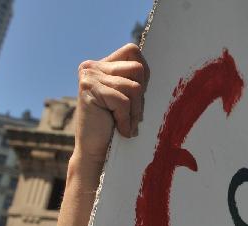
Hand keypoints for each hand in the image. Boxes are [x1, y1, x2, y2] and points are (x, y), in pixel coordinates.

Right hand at [74, 43, 148, 163]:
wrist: (95, 152)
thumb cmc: (116, 127)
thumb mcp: (129, 99)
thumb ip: (135, 80)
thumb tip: (158, 66)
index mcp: (102, 65)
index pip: (132, 51)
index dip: (144, 73)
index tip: (138, 97)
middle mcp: (92, 66)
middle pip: (137, 68)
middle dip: (141, 96)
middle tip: (132, 115)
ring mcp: (89, 76)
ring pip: (134, 87)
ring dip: (135, 111)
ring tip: (126, 124)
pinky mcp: (89, 89)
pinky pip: (123, 101)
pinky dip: (126, 120)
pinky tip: (120, 130)